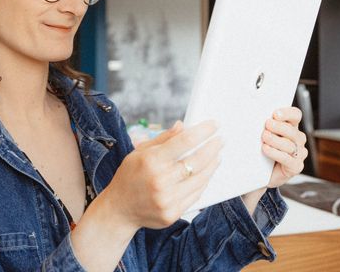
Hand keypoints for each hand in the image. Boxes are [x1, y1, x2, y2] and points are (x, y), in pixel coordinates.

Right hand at [101, 120, 222, 230]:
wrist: (119, 209)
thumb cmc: (130, 176)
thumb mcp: (140, 152)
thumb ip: (163, 138)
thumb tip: (183, 126)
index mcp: (152, 160)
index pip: (185, 141)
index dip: (203, 132)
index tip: (214, 125)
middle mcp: (160, 180)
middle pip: (197, 161)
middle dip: (212, 148)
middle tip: (220, 140)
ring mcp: (167, 199)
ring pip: (200, 179)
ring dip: (212, 165)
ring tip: (217, 155)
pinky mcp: (172, 214)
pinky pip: (195, 195)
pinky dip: (203, 182)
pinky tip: (206, 173)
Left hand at [262, 107, 306, 187]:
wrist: (259, 172)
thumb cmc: (261, 150)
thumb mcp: (262, 134)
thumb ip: (264, 125)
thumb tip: (254, 114)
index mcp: (291, 127)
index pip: (295, 115)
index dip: (287, 113)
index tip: (275, 114)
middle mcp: (298, 139)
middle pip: (292, 130)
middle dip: (278, 127)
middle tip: (266, 125)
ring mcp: (299, 153)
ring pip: (290, 144)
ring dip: (275, 140)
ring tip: (264, 137)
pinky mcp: (296, 167)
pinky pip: (287, 159)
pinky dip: (275, 153)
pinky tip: (266, 149)